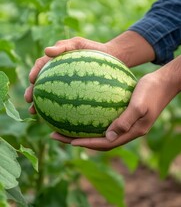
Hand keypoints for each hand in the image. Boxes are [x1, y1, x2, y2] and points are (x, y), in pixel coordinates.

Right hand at [24, 37, 110, 113]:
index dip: (34, 73)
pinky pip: (64, 100)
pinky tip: (56, 116)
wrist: (109, 57)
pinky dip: (58, 107)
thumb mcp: (78, 43)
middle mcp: (57, 72)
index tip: (32, 81)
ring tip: (35, 113)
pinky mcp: (73, 91)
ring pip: (50, 94)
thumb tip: (46, 51)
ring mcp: (65, 83)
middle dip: (32, 92)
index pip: (41, 66)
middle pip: (41, 83)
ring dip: (40, 103)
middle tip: (29, 101)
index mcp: (56, 60)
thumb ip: (64, 46)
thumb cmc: (92, 48)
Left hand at [51, 67, 179, 150]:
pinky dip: (92, 119)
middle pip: (98, 140)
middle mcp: (126, 131)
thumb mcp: (140, 105)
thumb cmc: (152, 92)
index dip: (87, 144)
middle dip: (77, 140)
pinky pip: (104, 119)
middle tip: (56, 135)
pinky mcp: (123, 114)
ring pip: (100, 132)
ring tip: (62, 127)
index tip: (69, 141)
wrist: (163, 83)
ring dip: (81, 131)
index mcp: (132, 132)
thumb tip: (108, 136)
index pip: (105, 143)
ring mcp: (125, 123)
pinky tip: (81, 111)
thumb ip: (125, 121)